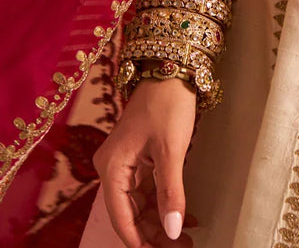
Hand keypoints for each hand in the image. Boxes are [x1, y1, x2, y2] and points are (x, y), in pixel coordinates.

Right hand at [92, 78, 198, 245]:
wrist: (171, 69)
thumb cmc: (167, 104)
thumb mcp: (171, 151)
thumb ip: (170, 194)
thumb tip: (172, 232)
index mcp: (112, 168)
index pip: (122, 218)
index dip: (140, 241)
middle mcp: (112, 168)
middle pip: (130, 214)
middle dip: (154, 234)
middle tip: (182, 246)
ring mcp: (125, 163)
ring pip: (140, 205)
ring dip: (161, 221)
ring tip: (186, 236)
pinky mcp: (138, 158)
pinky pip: (147, 191)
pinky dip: (164, 203)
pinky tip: (183, 214)